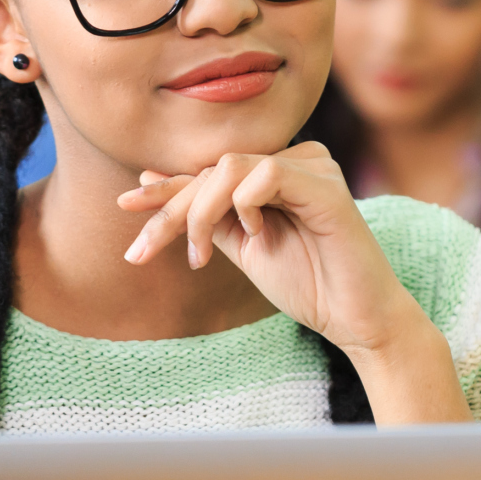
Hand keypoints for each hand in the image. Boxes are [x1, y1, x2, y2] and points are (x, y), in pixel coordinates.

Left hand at [116, 143, 467, 421]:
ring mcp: (314, 168)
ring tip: (201, 256)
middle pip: (213, 168)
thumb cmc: (310, 285)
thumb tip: (153, 182)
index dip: (166, 189)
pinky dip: (245, 204)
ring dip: (200, 211)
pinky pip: (265, 174)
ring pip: (230, 167)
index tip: (124, 208)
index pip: (211, 172)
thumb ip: (209, 216)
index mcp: (278, 172)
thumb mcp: (244, 248)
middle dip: (172, 209)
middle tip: (144, 251)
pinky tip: (256, 235)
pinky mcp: (326, 185)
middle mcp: (298, 159)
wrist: (356, 320)